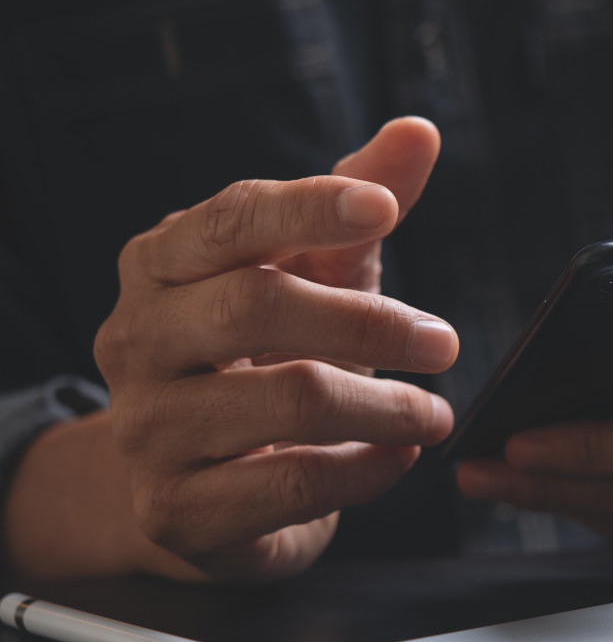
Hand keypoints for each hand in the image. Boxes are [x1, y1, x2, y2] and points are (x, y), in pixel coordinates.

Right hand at [4, 118, 456, 581]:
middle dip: (371, 322)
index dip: (309, 206)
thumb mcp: (310, 279)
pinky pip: (293, 483)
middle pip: (258, 306)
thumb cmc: (262, 363)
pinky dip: (368, 469)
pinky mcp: (176, 510)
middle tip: (446, 343)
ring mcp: (148, 429)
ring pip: (289, 400)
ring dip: (387, 406)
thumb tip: (418, 131)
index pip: (232, 220)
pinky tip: (399, 459)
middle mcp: (138, 339)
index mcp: (163, 266)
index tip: (385, 207)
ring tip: (436, 415)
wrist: (191, 493)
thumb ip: (354, 210)